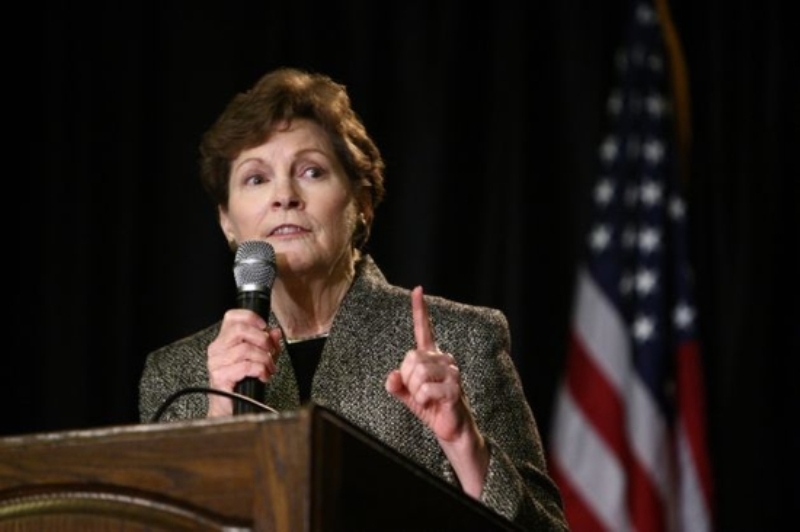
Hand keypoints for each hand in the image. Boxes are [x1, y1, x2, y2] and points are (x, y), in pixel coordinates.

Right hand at [206, 309, 282, 416]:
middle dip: (262, 339)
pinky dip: (260, 369)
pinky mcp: (220, 377)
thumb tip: (275, 332)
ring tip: (269, 368)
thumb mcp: (261, 359)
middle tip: (271, 351)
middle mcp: (217, 349)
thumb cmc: (243, 384)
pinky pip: (245, 366)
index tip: (264, 327)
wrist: (232, 410)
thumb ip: (268, 344)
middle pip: (240, 329)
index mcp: (224, 341)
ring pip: (245, 349)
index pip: (232, 317)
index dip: (250, 317)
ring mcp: (216, 363)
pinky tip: (263, 376)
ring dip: (264, 358)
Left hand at [385, 286, 487, 496]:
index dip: (420, 310)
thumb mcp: (408, 395)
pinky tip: (433, 404)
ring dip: (415, 391)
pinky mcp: (455, 387)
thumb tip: (391, 378)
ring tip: (426, 399)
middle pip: (411, 358)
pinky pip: (425, 389)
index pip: (424, 329)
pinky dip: (422, 400)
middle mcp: (444, 359)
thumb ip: (397, 385)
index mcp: (431, 357)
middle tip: (417, 392)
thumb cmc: (431, 408)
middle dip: (406, 378)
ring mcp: (452, 372)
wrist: (451, 429)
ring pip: (417, 373)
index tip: (417, 290)